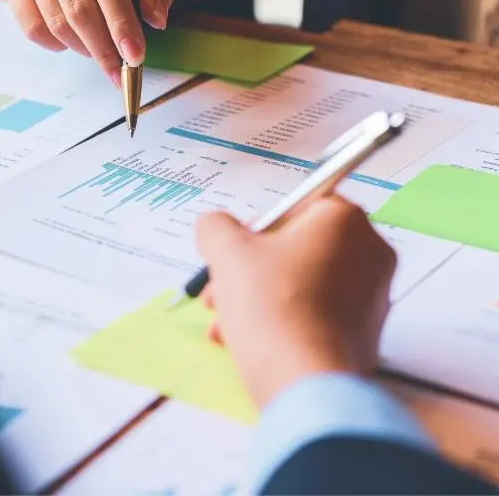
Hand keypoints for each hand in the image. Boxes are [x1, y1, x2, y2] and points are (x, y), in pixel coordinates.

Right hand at [6, 0, 173, 85]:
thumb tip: (155, 20)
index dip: (121, 22)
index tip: (134, 56)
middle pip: (79, 5)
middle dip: (103, 46)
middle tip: (119, 71)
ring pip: (56, 21)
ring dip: (83, 48)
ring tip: (101, 53)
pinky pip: (33, 28)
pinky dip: (56, 45)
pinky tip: (74, 42)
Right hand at [194, 196, 395, 408]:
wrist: (306, 385)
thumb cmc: (271, 305)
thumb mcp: (227, 252)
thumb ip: (215, 227)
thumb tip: (216, 227)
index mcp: (346, 220)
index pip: (296, 205)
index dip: (258, 228)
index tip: (235, 250)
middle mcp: (371, 253)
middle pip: (297, 248)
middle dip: (251, 269)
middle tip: (221, 287)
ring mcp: (374, 298)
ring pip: (302, 284)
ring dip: (259, 297)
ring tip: (225, 323)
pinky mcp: (367, 336)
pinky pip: (317, 315)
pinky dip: (284, 321)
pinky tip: (249, 341)